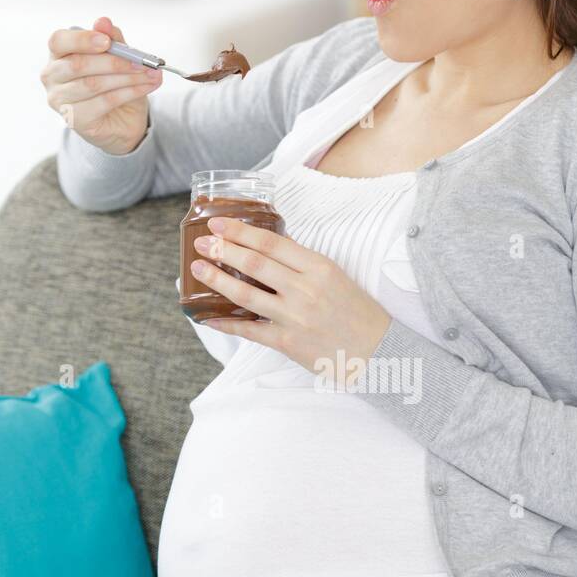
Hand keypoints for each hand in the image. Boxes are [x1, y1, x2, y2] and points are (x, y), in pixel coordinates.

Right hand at [40, 17, 161, 155]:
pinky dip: (128, 92)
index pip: (59, 41)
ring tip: (150, 74)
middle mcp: (52, 76)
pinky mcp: (74, 119)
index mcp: (58, 54)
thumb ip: (112, 39)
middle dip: (114, 61)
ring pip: (93, 84)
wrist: (122, 121)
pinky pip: (104, 102)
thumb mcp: (118, 57)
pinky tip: (145, 87)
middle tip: (141, 61)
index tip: (107, 41)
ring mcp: (59, 100)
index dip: (82, 40)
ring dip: (127, 78)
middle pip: (78, 64)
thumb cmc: (114, 85)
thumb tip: (103, 22)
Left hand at [191, 217, 391, 381]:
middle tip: (202, 243)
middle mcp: (305, 289)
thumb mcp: (335, 276)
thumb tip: (266, 248)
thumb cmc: (357, 312)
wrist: (377, 351)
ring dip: (217, 280)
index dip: (240, 232)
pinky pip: (249, 330)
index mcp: (319, 267)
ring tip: (198, 269)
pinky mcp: (287, 342)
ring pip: (245, 294)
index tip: (219, 224)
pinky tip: (208, 317)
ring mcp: (294, 317)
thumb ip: (302, 263)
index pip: (271, 243)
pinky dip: (225, 324)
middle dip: (222, 250)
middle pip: (254, 264)